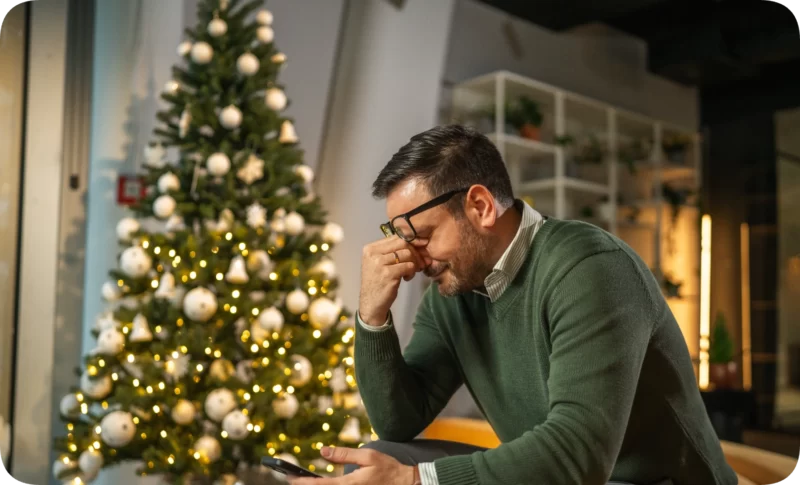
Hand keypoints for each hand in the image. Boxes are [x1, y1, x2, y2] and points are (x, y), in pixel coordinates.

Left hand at [287, 446, 415, 484]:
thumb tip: (323, 451)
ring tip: (303, 481)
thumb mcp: (368, 456)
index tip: (289, 478)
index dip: (303, 482)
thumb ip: (344, 455)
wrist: (405, 484)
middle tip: (290, 479)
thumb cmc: (388, 468)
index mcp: (350, 484)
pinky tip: (321, 484)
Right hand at [358, 236, 426, 325]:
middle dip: (414, 252)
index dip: (409, 244)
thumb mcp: (378, 263)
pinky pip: (408, 266)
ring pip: (407, 254)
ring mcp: (379, 263)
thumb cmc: (377, 282)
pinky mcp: (388, 274)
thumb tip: (414, 241)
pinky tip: (406, 278)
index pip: (395, 237)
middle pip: (402, 243)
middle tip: (417, 263)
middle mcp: (373, 253)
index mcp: (370, 248)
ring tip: (410, 272)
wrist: (371, 304)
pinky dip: (411, 272)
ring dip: (413, 263)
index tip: (416, 252)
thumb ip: (390, 251)